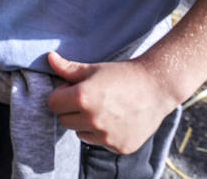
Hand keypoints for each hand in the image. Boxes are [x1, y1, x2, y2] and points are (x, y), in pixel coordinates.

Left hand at [45, 51, 177, 154]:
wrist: (157, 87)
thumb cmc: (123, 75)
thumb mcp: (93, 69)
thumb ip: (67, 69)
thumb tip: (49, 58)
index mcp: (83, 98)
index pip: (53, 104)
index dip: (61, 95)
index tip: (73, 89)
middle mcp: (93, 120)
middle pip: (64, 120)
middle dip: (71, 110)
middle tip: (89, 99)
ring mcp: (107, 136)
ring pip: (80, 133)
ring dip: (86, 124)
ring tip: (104, 109)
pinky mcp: (119, 147)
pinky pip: (100, 143)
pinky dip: (104, 134)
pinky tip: (117, 119)